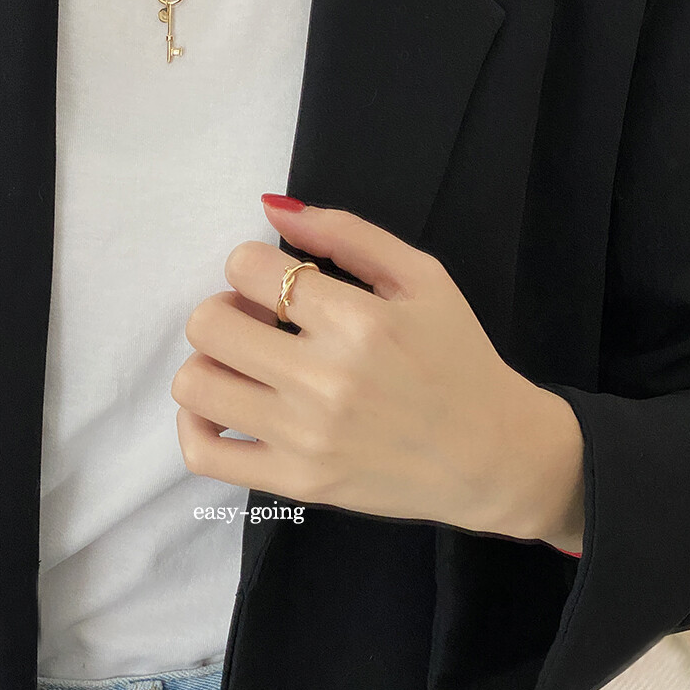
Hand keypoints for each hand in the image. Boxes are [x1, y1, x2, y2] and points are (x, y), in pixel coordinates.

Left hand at [171, 196, 584, 548]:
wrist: (494, 456)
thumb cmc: (458, 358)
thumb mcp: (422, 278)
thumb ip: (347, 234)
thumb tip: (272, 208)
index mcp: (358, 321)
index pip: (248, 268)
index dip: (251, 266)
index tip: (277, 285)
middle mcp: (324, 380)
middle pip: (208, 324)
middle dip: (225, 309)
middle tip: (258, 323)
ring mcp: (304, 437)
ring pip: (195, 384)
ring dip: (209, 362)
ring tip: (246, 366)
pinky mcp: (295, 482)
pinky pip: (202, 455)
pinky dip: (195, 426)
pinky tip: (227, 410)